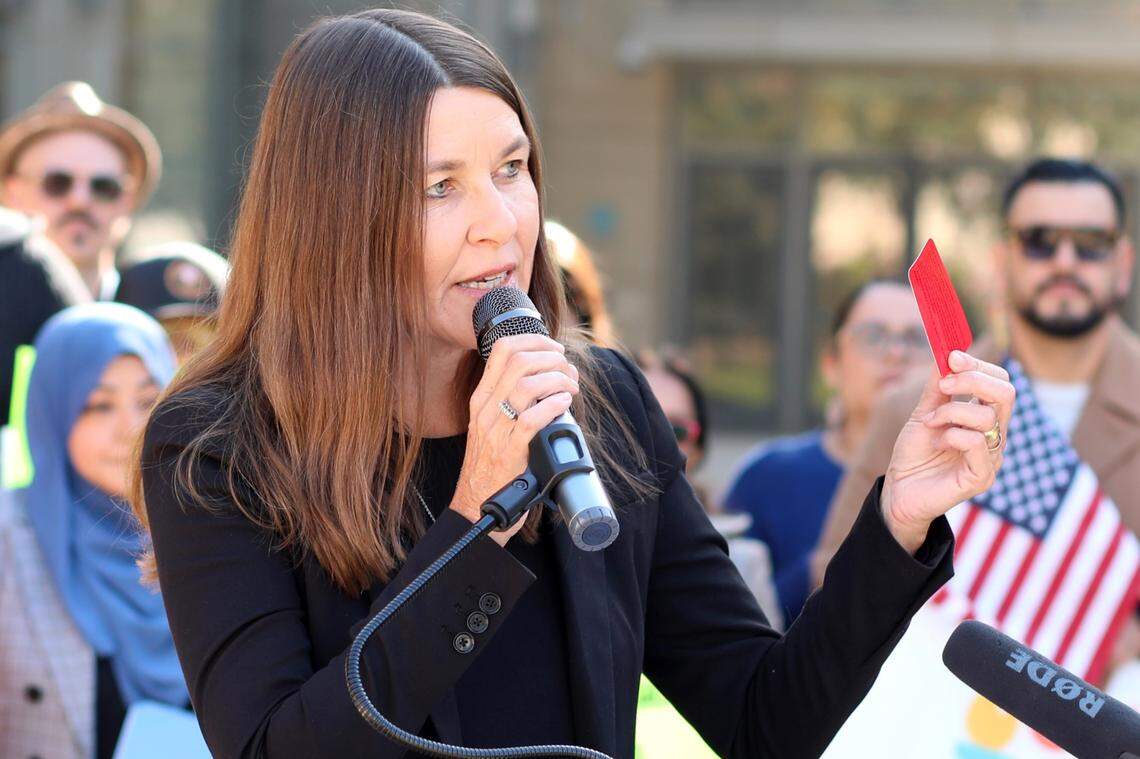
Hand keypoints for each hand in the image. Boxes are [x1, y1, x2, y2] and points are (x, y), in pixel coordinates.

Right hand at [451, 334, 579, 545]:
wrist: (477, 506)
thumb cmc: (493, 465)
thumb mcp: (493, 425)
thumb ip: (511, 400)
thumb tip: (547, 376)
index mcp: (481, 398)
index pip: (501, 350)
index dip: (534, 339)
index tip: (554, 347)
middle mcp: (486, 410)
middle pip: (518, 361)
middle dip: (551, 357)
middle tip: (568, 368)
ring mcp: (496, 430)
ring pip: (527, 385)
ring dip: (558, 379)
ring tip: (571, 387)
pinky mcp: (509, 452)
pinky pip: (531, 418)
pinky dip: (554, 405)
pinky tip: (565, 404)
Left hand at [881, 351, 1014, 553]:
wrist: (899, 490)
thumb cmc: (915, 453)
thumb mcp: (924, 412)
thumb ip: (938, 387)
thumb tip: (948, 352)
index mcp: (985, 417)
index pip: (1000, 382)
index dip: (979, 365)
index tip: (951, 357)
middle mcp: (995, 435)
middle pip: (1006, 393)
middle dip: (972, 380)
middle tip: (945, 383)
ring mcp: (992, 457)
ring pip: (988, 417)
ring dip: (951, 411)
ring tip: (930, 423)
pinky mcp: (982, 477)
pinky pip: (978, 443)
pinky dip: (953, 434)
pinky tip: (938, 442)